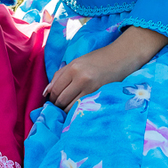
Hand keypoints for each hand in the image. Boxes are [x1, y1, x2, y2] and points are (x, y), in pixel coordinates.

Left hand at [45, 25, 167, 108]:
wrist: (121, 58)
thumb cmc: (98, 59)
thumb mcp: (77, 62)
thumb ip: (60, 75)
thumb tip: (46, 92)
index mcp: (73, 67)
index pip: (54, 89)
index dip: (51, 97)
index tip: (52, 100)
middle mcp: (80, 78)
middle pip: (60, 99)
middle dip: (57, 105)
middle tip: (59, 105)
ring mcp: (90, 88)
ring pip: (69, 107)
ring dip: (66, 109)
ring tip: (69, 106)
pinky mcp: (99, 95)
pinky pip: (81, 107)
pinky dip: (76, 110)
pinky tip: (78, 107)